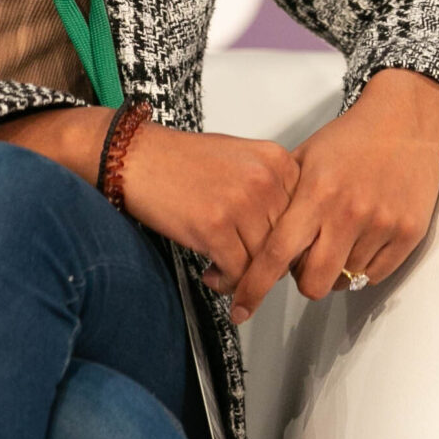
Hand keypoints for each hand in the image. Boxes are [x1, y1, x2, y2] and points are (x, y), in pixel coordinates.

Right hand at [0, 106, 299, 294]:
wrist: (135, 157)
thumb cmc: (182, 159)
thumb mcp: (240, 156)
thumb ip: (268, 184)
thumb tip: (285, 228)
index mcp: (275, 159)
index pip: (303, 212)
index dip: (292, 239)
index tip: (280, 254)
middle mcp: (265, 179)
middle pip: (287, 239)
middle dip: (271, 263)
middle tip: (253, 272)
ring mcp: (241, 204)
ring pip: (264, 260)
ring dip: (247, 277)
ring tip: (227, 275)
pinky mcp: (215, 228)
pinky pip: (237, 272)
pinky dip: (227, 282)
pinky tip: (212, 276)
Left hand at [231, 68, 438, 323]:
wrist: (404, 119)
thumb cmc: (350, 139)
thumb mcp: (305, 157)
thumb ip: (280, 199)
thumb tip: (251, 241)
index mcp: (316, 192)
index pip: (276, 254)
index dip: (254, 287)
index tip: (241, 310)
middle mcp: (349, 212)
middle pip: (313, 283)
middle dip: (304, 281)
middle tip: (308, 259)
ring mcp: (381, 224)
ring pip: (346, 281)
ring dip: (337, 270)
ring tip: (342, 237)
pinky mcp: (409, 232)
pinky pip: (376, 275)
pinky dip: (364, 268)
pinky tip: (363, 239)